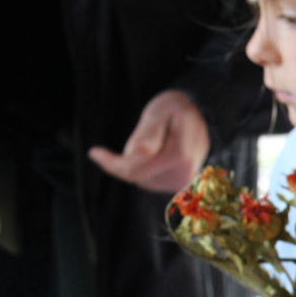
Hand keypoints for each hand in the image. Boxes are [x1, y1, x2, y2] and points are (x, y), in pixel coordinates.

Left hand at [87, 89, 209, 192]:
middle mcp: (181, 175)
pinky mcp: (176, 186)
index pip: (134, 170)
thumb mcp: (161, 111)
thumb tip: (137, 154)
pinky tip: (157, 152)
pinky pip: (148, 179)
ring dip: (138, 161)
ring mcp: (179, 183)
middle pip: (136, 175)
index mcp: (178, 156)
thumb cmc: (177, 110)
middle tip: (143, 132)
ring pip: (141, 178)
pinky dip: (145, 166)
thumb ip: (149, 132)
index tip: (94, 152)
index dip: (111, 164)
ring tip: (156, 140)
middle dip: (129, 157)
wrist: (202, 119)